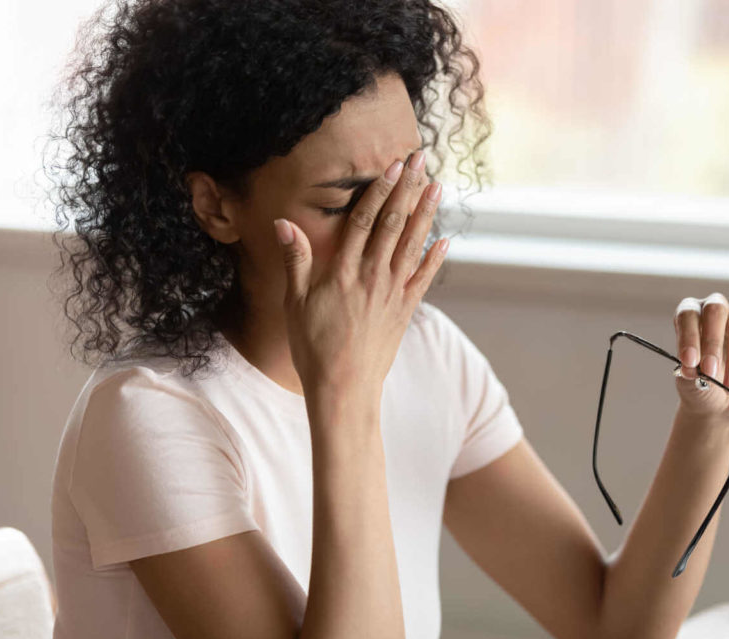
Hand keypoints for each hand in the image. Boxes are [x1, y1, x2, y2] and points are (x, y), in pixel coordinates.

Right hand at [272, 150, 447, 394]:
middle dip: (408, 189)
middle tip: (421, 160)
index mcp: (343, 272)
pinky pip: (423, 278)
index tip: (392, 167)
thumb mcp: (295, 302)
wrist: (344, 388)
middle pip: (393, 224)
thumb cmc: (313, 347)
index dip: (379, 191)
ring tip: (437, 187)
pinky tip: (445, 239)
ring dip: (426, 214)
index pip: (363, 221)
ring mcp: (392, 293)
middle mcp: (372, 277)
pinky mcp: (404, 311)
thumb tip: (283, 223)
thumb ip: (295, 260)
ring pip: (412, 245)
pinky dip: (435, 258)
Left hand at [672, 292, 728, 426]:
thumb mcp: (691, 385)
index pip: (687, 315)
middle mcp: (713, 311)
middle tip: (710, 371)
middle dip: (712, 342)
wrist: (721, 405)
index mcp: (689, 317)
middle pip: (715, 310)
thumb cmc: (701, 387)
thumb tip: (691, 368)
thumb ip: (690, 374)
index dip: (688, 336)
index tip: (689, 362)